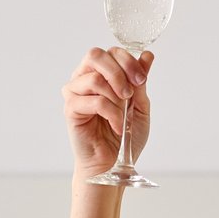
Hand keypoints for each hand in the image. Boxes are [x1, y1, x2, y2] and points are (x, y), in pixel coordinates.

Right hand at [64, 46, 153, 178]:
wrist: (113, 165)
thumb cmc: (124, 137)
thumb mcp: (140, 106)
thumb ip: (140, 82)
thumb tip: (147, 55)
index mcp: (101, 75)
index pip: (111, 52)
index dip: (128, 61)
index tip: (141, 80)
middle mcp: (85, 79)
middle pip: (96, 55)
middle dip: (119, 71)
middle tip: (131, 93)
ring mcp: (75, 93)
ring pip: (94, 78)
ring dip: (116, 96)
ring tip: (123, 114)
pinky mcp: (71, 110)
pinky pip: (93, 101)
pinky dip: (111, 113)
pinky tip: (117, 126)